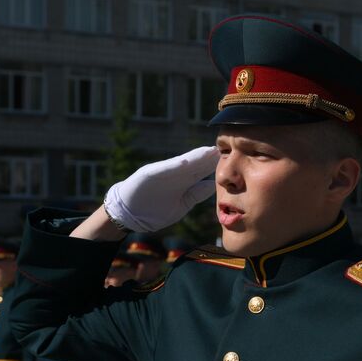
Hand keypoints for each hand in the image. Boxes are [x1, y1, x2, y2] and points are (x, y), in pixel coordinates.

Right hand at [100, 146, 218, 233]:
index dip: (215, 165)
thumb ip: (195, 194)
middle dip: (210, 157)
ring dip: (196, 157)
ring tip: (209, 150)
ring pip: (183, 163)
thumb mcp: (181, 204)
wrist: (128, 213)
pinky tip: (185, 162)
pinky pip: (163, 170)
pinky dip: (174, 166)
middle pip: (196, 164)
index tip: (232, 159)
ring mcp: (162, 173)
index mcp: (183, 182)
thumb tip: (212, 186)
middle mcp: (174, 174)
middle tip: (227, 148)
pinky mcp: (149, 174)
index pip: (202, 170)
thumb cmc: (155, 210)